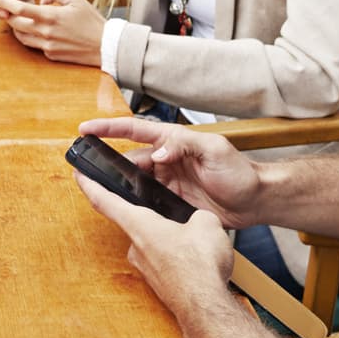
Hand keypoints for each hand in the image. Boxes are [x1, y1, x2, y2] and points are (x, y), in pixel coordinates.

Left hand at [3, 0, 105, 64]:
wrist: (105, 46)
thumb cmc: (92, 22)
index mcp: (50, 16)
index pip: (19, 8)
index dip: (4, 1)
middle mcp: (45, 32)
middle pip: (15, 23)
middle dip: (3, 14)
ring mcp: (47, 46)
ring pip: (21, 36)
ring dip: (16, 26)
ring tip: (16, 17)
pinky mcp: (50, 55)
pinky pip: (34, 45)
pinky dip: (31, 36)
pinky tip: (36, 30)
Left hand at [76, 171, 233, 314]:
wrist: (205, 306)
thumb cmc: (200, 267)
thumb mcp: (206, 223)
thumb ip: (196, 215)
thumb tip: (198, 220)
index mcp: (140, 226)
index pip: (105, 201)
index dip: (90, 185)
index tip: (79, 176)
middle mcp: (136, 247)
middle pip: (137, 221)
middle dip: (157, 216)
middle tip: (178, 215)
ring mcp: (146, 267)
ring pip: (154, 243)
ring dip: (171, 238)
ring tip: (196, 240)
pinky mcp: (158, 282)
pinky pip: (165, 260)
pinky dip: (178, 256)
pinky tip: (196, 259)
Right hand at [77, 117, 263, 228]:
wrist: (254, 201)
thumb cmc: (238, 171)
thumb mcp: (213, 150)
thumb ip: (184, 146)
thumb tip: (157, 153)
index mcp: (172, 141)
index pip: (134, 130)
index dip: (108, 128)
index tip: (86, 130)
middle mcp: (165, 160)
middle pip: (128, 160)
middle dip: (106, 163)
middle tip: (84, 168)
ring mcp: (166, 182)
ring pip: (133, 182)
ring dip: (117, 185)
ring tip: (95, 189)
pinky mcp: (171, 202)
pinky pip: (146, 201)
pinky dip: (132, 204)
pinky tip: (121, 208)